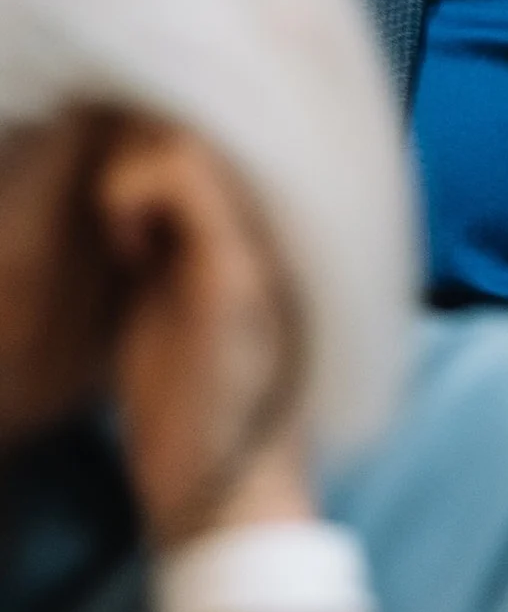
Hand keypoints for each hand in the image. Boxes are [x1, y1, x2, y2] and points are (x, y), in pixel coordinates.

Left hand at [0, 106, 310, 544]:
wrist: (228, 495)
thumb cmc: (198, 411)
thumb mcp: (188, 300)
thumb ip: (186, 233)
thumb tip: (148, 172)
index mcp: (274, 226)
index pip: (233, 127)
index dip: (173, 128)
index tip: (132, 184)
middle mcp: (281, 219)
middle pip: (212, 116)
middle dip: (147, 140)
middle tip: (122, 205)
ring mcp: (262, 237)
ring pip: (192, 131)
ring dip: (137, 164)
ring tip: (126, 226)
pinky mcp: (231, 266)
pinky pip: (182, 173)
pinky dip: (135, 192)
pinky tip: (130, 244)